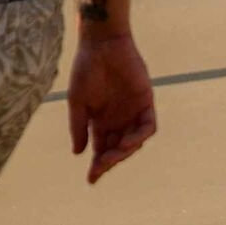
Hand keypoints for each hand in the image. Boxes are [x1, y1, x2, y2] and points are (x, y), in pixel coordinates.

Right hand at [66, 22, 156, 181]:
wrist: (102, 44)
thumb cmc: (86, 69)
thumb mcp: (77, 101)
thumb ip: (79, 126)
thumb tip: (78, 153)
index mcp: (100, 121)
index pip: (100, 149)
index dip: (97, 166)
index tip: (91, 180)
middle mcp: (118, 120)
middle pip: (116, 149)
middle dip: (110, 161)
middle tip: (101, 167)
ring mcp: (133, 113)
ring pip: (134, 142)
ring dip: (125, 151)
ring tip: (114, 154)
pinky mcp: (146, 103)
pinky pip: (148, 127)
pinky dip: (139, 137)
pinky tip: (127, 141)